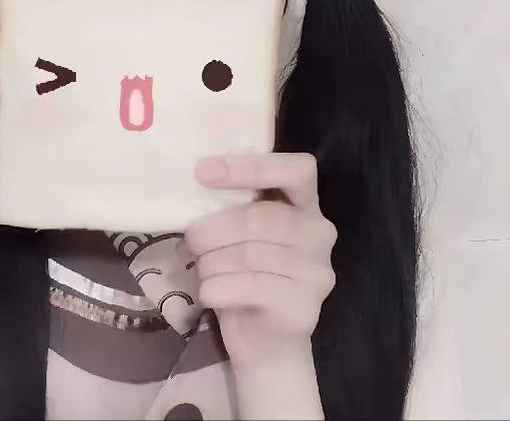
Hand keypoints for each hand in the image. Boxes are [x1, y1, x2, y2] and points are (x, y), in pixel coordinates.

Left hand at [182, 152, 337, 369]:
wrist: (265, 342)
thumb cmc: (246, 275)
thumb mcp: (239, 233)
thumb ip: (231, 207)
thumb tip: (190, 191)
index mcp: (306, 203)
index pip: (295, 170)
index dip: (251, 167)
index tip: (204, 172)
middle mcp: (320, 233)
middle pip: (259, 218)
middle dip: (213, 230)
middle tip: (190, 241)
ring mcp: (317, 271)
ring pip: (250, 255)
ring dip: (211, 263)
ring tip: (202, 269)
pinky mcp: (304, 306)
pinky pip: (250, 287)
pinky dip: (217, 288)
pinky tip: (209, 293)